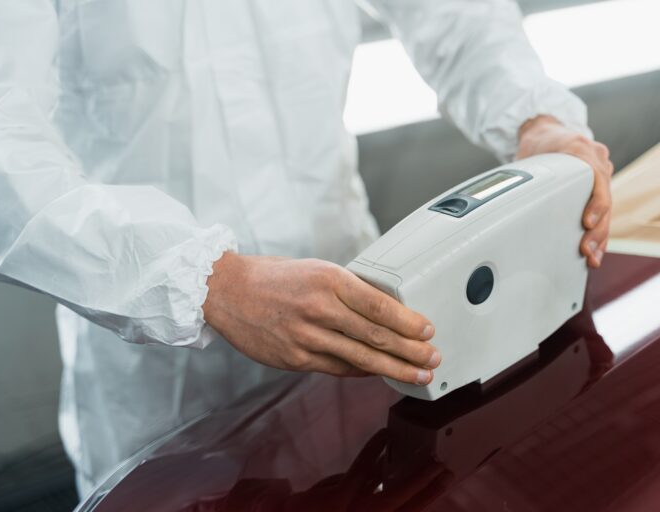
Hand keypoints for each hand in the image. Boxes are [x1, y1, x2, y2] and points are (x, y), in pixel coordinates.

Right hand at [202, 253, 439, 384]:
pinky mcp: (295, 358)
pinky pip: (337, 368)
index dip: (408, 322)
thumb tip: (385, 310)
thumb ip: (348, 290)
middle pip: (376, 336)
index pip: (380, 306)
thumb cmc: (274, 277)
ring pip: (360, 358)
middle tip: (432, 358)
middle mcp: (320, 308)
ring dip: (394, 368)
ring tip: (417, 374)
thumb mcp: (316, 269)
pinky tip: (379, 373)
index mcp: (330, 280)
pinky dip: (362, 372)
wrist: (227, 291)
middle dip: (410, 351)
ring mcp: (306, 336)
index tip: (428, 331)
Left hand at [283, 430, 451, 511]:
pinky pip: (362, 469)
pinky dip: (375, 450)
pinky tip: (384, 435)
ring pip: (390, 492)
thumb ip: (367, 492)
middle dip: (428, 486)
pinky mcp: (338, 498)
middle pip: (406, 505)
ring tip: (424, 452)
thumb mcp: (351, 505)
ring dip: (410, 472)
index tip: (447, 479)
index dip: (430, 495)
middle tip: (444, 466)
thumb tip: (384, 469)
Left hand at [516, 115, 613, 267]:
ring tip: (593, 258)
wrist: (547, 132)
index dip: (596, 204)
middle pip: (605, 200)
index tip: (588, 222)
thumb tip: (509, 197)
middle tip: (587, 250)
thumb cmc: (539, 143)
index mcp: (583, 149)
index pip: (597, 179)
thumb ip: (528, 173)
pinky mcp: (599, 186)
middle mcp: (598, 160)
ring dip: (600, 237)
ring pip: (607, 209)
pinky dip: (599, 231)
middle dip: (597, 229)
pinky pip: (603, 211)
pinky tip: (595, 251)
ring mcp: (602, 173)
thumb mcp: (532, 152)